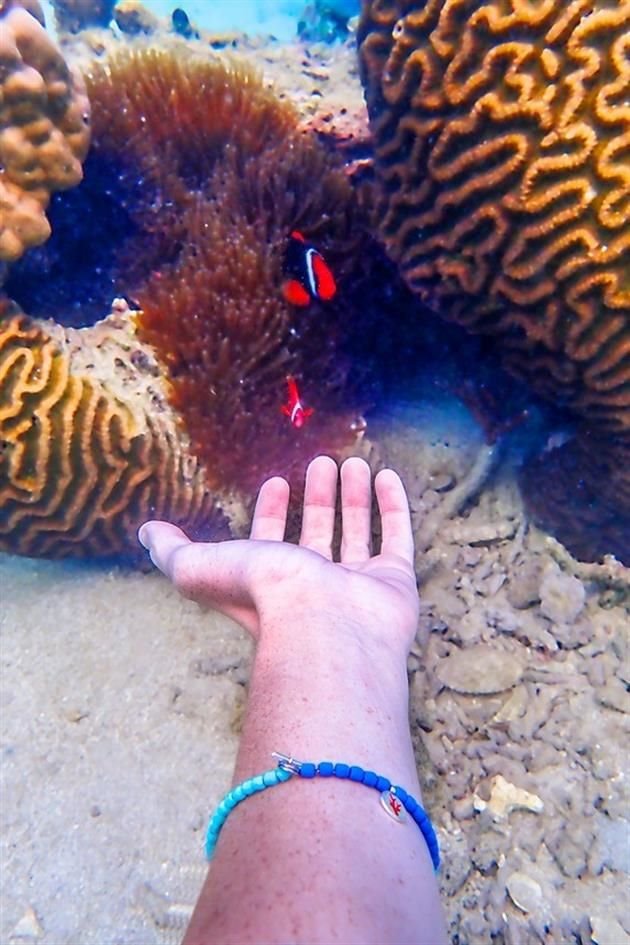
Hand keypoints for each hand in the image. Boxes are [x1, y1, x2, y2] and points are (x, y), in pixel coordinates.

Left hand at [138, 455, 419, 661]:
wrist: (327, 627)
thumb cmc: (263, 597)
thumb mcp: (199, 568)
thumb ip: (172, 552)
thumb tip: (145, 533)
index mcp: (271, 583)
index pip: (269, 542)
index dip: (268, 511)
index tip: (273, 480)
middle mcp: (315, 586)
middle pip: (315, 534)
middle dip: (316, 497)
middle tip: (321, 461)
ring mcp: (357, 586)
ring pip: (356, 532)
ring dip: (352, 497)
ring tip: (351, 461)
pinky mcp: (395, 584)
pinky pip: (397, 538)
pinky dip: (393, 506)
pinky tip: (387, 475)